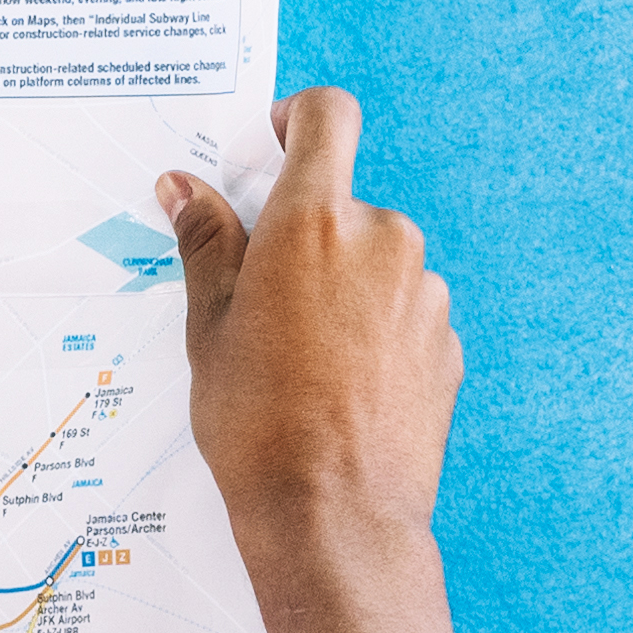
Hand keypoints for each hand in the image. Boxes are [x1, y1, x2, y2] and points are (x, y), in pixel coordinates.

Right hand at [155, 89, 458, 559]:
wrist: (335, 515)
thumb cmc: (260, 423)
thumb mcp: (209, 326)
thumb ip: (206, 243)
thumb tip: (185, 188)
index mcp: (315, 221)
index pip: (327, 117)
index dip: (298, 120)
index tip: (274, 144)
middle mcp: (383, 240)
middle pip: (345, 204)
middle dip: (307, 237)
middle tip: (260, 302)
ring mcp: (425, 293)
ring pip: (375, 263)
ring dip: (342, 289)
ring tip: (300, 360)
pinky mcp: (447, 343)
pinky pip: (403, 314)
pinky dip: (373, 333)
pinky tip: (338, 388)